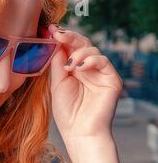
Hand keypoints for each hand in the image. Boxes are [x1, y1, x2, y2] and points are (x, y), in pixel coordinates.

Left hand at [48, 25, 122, 146]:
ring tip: (69, 65)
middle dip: (69, 37)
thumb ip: (58, 64)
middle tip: (58, 34)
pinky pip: (103, 61)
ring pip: (92, 50)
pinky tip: (80, 67)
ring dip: (78, 53)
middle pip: (82, 45)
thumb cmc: (67, 113)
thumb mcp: (57, 84)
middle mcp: (87, 70)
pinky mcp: (111, 79)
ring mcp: (100, 73)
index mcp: (74, 71)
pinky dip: (91, 60)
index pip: (70, 48)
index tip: (51, 30)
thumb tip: (55, 43)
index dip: (61, 38)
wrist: (80, 132)